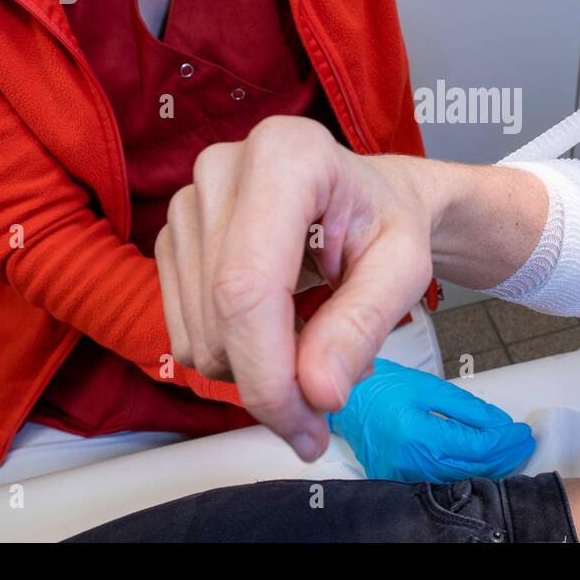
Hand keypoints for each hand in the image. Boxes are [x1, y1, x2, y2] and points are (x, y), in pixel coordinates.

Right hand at [156, 116, 442, 459]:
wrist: (370, 198)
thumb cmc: (388, 219)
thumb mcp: (405, 267)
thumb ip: (363, 324)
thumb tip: (318, 389)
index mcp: (285, 156)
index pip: (248, 286)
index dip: (269, 371)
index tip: (306, 423)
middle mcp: (223, 171)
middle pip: (219, 315)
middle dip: (270, 383)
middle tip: (325, 399)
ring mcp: (189, 203)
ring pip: (200, 335)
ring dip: (256, 367)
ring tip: (316, 337)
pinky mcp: (175, 239)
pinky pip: (189, 333)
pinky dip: (236, 352)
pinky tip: (281, 325)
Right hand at [327, 359, 534, 481]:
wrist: (346, 401)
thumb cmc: (381, 389)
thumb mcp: (429, 388)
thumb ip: (466, 408)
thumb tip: (498, 423)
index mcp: (419, 436)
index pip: (478, 447)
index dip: (506, 440)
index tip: (521, 432)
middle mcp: (411, 464)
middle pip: (474, 468)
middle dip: (505, 456)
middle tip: (522, 442)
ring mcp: (405, 478)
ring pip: (462, 479)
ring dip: (490, 467)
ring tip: (509, 450)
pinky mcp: (401, 481)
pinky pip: (444, 481)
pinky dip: (468, 471)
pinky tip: (481, 461)